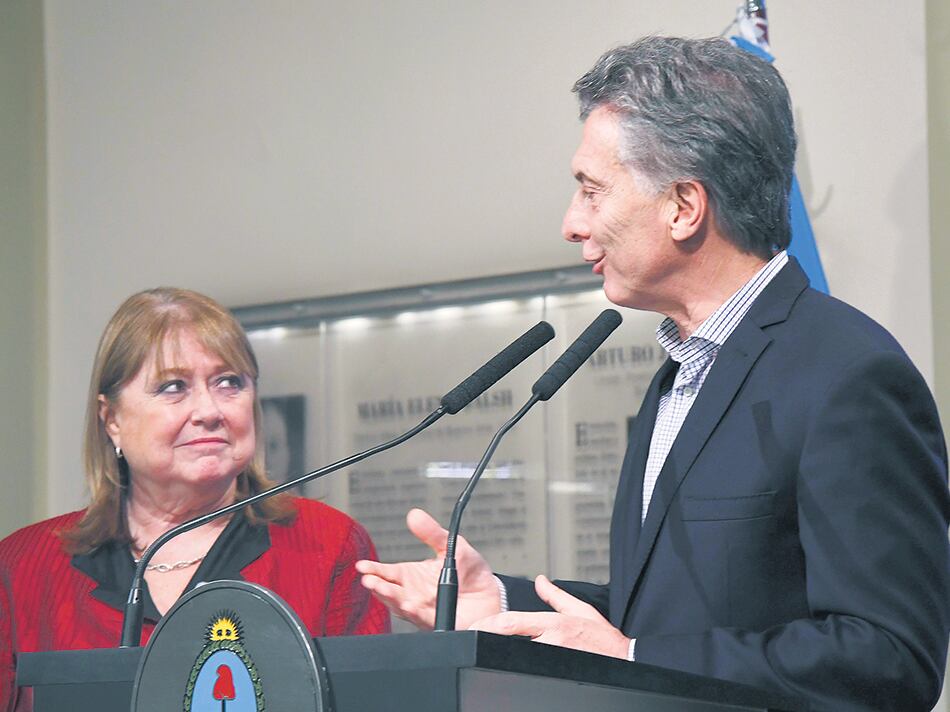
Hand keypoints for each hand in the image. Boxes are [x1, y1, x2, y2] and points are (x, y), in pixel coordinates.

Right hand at [355, 508, 500, 629]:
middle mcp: (413, 594)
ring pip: (401, 606)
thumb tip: (414, 515)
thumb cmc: (468, 570)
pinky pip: (423, 618)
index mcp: (412, 576)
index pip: (388, 573)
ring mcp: (423, 609)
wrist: (490, 592)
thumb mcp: (451, 546)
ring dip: (391, 599)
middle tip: (369, 580)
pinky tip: (408, 605)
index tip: (363, 566)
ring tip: (383, 590)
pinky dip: (414, 612)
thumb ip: (432, 533)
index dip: (374, 570)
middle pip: (390, 591)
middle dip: (378, 586)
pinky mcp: (437, 621)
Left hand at [470, 575, 630, 659]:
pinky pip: (533, 669)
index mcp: (553, 624)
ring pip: (520, 657)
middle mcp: (550, 642)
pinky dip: (521, 665)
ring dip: (506, 654)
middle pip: (511, 643)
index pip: (514, 623)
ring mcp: (553, 659)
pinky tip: (512, 666)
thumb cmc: (602, 638)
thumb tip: (540, 580)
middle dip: (492, 640)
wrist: (624, 659)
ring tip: (488, 650)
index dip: (490, 624)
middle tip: (473, 639)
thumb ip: (554, 596)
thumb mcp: (579, 609)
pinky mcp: (556, 672)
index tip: (474, 626)